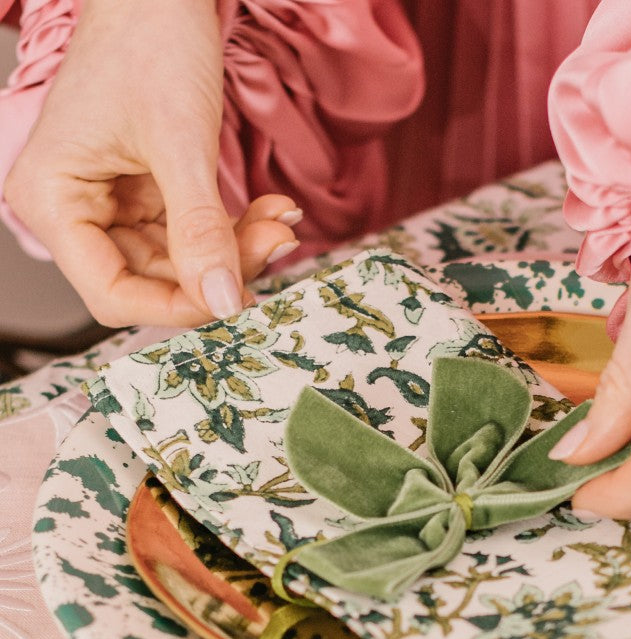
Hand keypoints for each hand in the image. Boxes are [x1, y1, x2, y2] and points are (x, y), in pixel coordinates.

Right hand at [4, 0, 299, 327]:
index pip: (111, 292)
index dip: (174, 307)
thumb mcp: (180, 144)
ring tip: (280, 221)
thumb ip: (199, 229)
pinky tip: (271, 211)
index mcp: (54, 199)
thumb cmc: (151, 43)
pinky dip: (235, 228)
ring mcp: (113, 203)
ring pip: (181, 260)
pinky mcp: (147, 194)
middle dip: (219, 270)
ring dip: (237, 249)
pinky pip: (194, 233)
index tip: (232, 300)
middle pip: (152, 280)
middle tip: (275, 243)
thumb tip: (222, 300)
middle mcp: (76, 210)